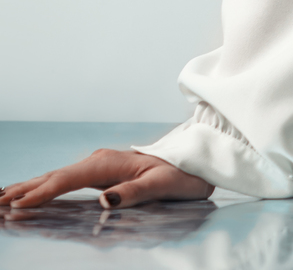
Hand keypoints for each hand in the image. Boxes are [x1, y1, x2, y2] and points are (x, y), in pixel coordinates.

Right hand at [0, 149, 212, 209]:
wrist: (198, 161)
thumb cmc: (184, 174)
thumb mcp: (164, 184)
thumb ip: (135, 193)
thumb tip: (105, 200)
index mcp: (110, 163)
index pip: (67, 180)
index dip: (42, 192)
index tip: (18, 205)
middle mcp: (99, 161)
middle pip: (54, 176)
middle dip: (24, 189)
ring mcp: (99, 165)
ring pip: (57, 177)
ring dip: (29, 187)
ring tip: (3, 197)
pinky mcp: (101, 172)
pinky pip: (66, 180)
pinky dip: (45, 186)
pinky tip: (33, 193)